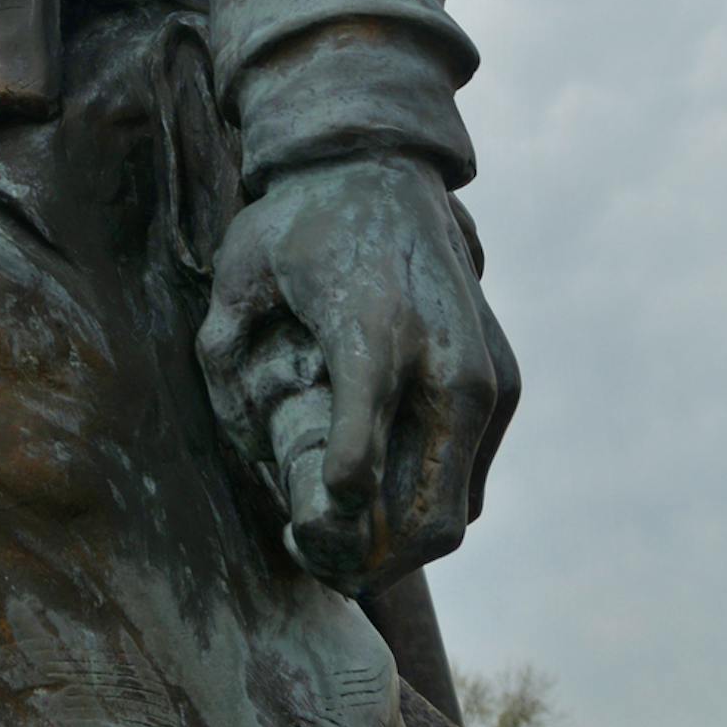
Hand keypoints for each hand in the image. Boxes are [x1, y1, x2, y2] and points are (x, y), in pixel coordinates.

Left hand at [197, 156, 518, 592]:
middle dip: (366, 560)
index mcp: (374, 336)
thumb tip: (242, 444)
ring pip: (457, 515)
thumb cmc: (300, 221)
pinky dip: (427, 508)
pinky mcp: (504, 382)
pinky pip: (471, 481)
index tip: (296, 527)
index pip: (358, 462)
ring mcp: (487, 377)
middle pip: (424, 517)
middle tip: (312, 557)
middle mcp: (446, 364)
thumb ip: (222, 352)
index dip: (328, 522)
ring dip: (399, 547)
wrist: (383, 165)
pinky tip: (376, 500)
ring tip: (338, 540)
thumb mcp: (239, 270)